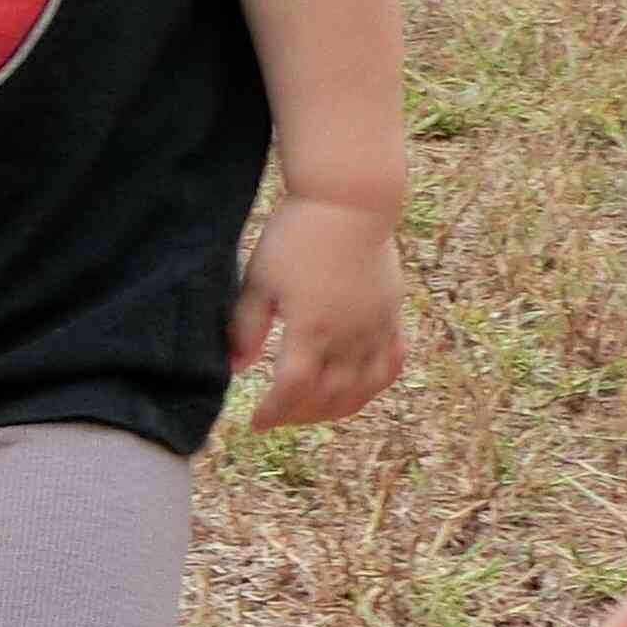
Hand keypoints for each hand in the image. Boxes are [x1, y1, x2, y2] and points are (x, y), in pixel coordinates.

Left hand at [227, 195, 403, 429]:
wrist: (349, 204)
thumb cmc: (297, 236)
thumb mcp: (260, 279)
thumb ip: (247, 326)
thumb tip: (233, 368)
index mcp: (311, 331)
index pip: (293, 391)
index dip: (274, 413)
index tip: (255, 422)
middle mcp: (348, 338)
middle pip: (329, 398)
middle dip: (300, 416)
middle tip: (278, 417)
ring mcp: (375, 329)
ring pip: (364, 390)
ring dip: (337, 409)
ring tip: (313, 410)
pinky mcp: (392, 316)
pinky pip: (391, 365)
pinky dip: (374, 385)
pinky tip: (359, 388)